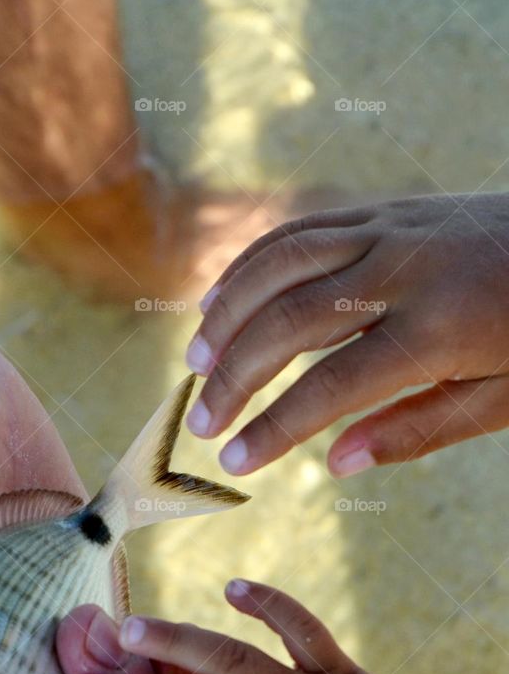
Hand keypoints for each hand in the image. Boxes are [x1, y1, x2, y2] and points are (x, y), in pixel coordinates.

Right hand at [184, 193, 508, 475]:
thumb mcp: (505, 398)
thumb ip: (418, 429)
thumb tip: (338, 462)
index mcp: (439, 329)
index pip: (331, 388)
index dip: (273, 429)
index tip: (234, 463)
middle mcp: (402, 272)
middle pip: (289, 323)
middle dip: (233, 377)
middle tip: (200, 423)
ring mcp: (388, 231)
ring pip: (280, 266)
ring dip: (227, 314)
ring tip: (195, 364)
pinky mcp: (382, 210)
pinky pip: (299, 231)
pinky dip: (251, 265)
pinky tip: (221, 300)